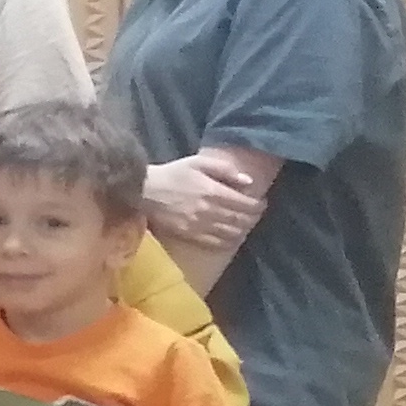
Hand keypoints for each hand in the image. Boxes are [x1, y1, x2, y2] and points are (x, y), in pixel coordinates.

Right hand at [143, 154, 266, 249]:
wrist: (143, 191)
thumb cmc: (172, 174)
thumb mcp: (198, 162)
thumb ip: (224, 170)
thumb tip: (248, 182)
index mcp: (213, 191)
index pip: (245, 203)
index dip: (258, 205)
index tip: (261, 202)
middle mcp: (208, 211)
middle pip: (241, 220)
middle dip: (253, 217)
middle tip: (256, 214)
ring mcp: (199, 225)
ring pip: (231, 233)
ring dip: (243, 230)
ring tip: (246, 225)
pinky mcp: (189, 235)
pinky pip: (215, 242)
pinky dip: (228, 241)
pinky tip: (231, 236)